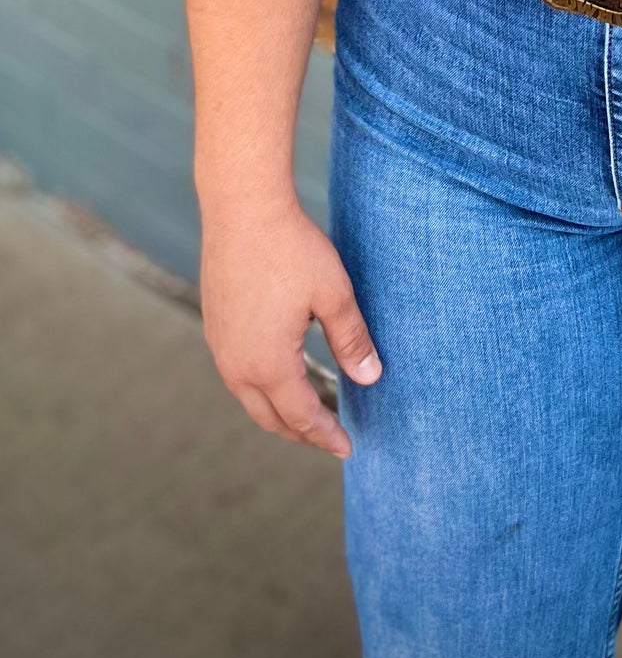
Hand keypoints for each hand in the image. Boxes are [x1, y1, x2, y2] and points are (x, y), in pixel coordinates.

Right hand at [199, 195, 381, 456]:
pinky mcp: (215, 326)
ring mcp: (221, 347)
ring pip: (250, 399)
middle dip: (302, 433)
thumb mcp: (333, 294)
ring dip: (279, 412)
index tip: (348, 448)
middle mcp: (238, 365)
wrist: (241, 209)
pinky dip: (261, 389)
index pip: (302, 417)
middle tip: (329, 439)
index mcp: (269, 365)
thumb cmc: (291, 249)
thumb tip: (370, 378)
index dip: (326, 436)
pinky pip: (237, 375)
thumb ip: (352, 340)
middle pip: (271, 418)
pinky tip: (278, 376)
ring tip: (306, 415)